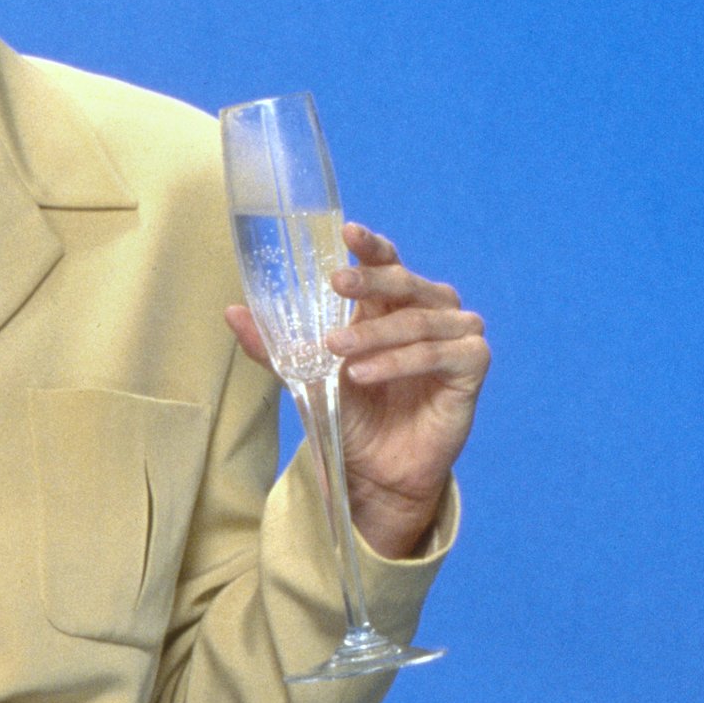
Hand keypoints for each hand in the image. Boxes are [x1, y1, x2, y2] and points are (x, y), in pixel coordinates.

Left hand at [224, 221, 484, 557]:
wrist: (378, 470)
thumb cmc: (353, 416)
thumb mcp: (308, 378)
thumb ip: (276, 348)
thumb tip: (231, 312)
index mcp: (393, 303)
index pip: (387, 262)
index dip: (371, 247)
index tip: (347, 232)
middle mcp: (429, 310)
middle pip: (405, 283)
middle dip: (370, 282)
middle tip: (336, 284)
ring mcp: (456, 333)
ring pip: (417, 320)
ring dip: (375, 334)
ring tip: (337, 351)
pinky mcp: (471, 364)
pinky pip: (437, 353)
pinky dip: (400, 362)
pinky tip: (365, 374)